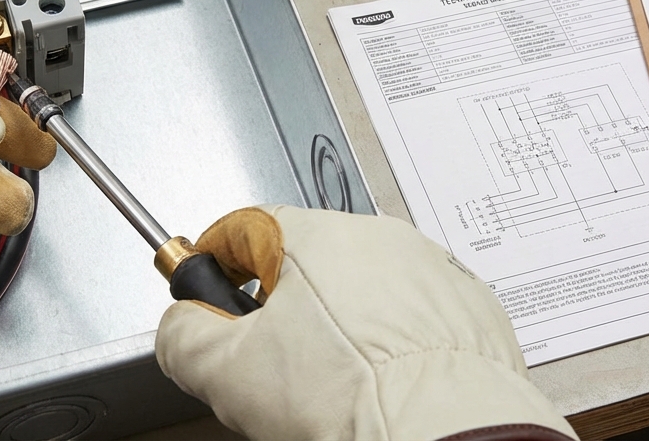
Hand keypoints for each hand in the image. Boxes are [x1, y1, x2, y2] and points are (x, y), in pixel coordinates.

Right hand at [155, 205, 577, 440]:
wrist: (442, 432)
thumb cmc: (351, 397)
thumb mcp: (225, 373)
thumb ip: (183, 335)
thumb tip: (180, 325)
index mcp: (314, 236)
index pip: (242, 228)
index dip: (215, 264)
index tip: (208, 294)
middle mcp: (378, 238)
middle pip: (304, 259)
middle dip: (280, 305)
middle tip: (270, 359)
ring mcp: (429, 269)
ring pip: (363, 286)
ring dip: (340, 322)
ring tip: (332, 382)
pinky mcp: (468, 307)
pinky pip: (414, 313)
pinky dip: (393, 341)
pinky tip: (378, 382)